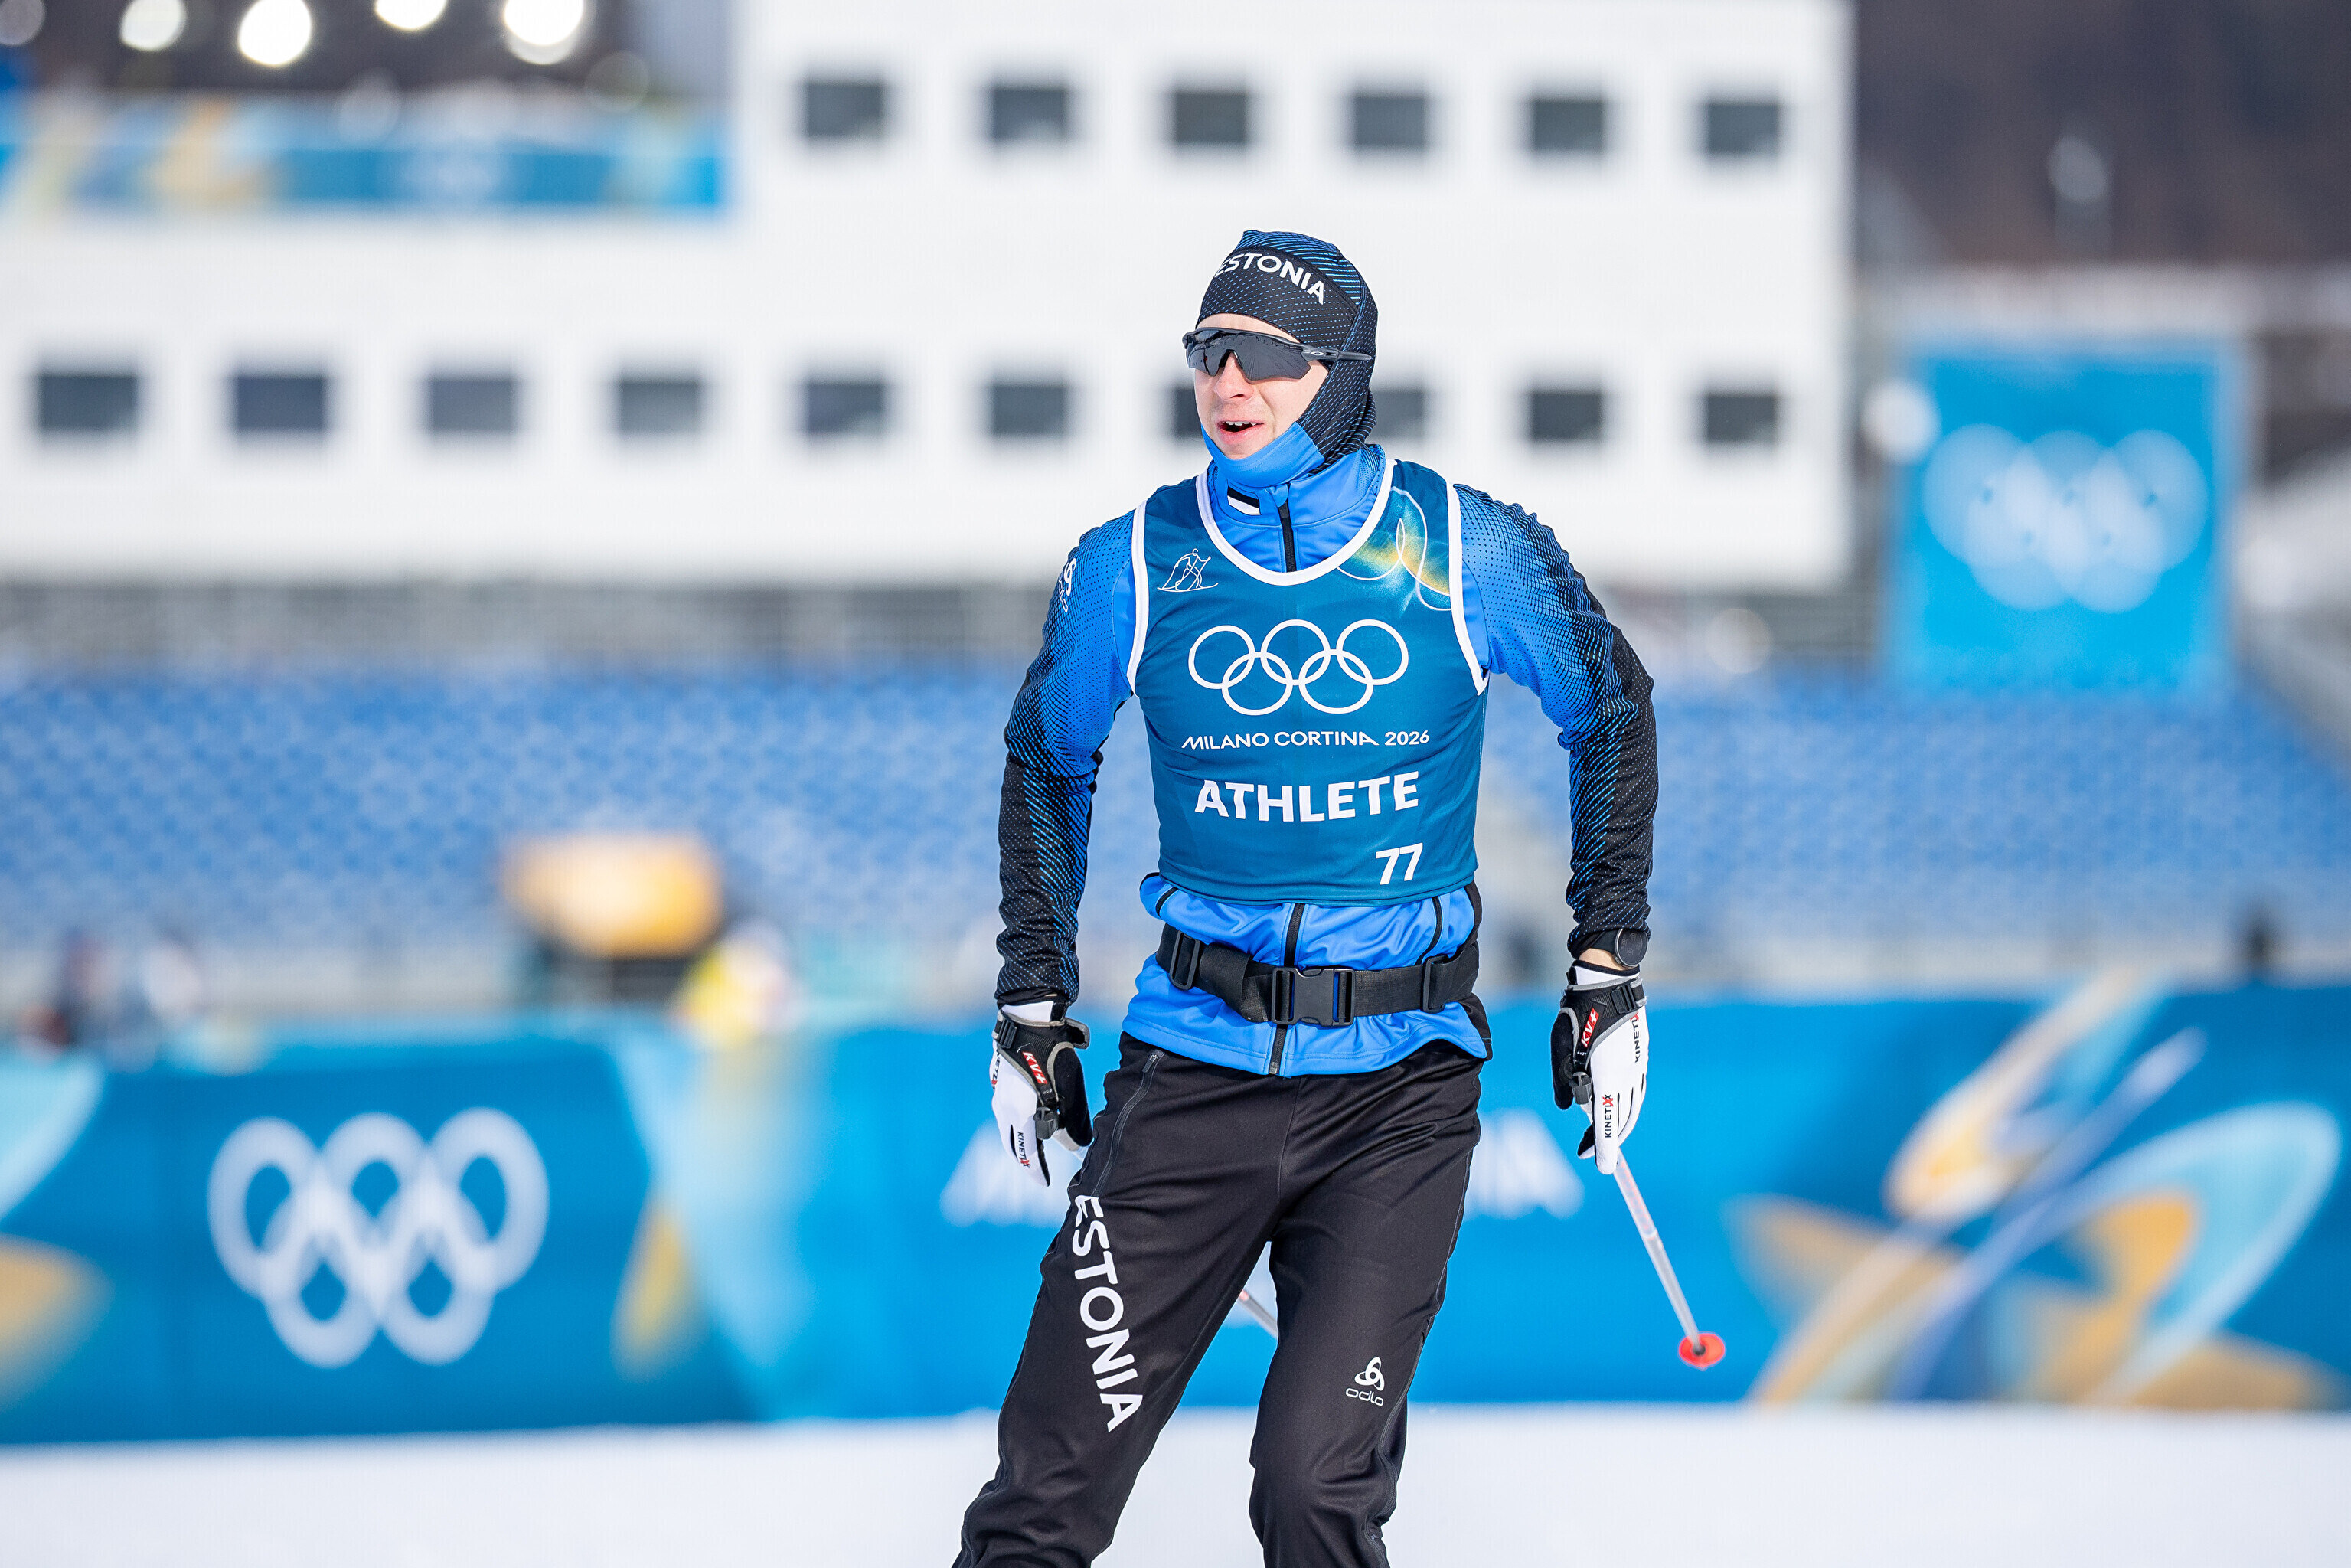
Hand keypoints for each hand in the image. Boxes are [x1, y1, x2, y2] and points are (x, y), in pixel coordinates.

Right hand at [991, 1006, 1091, 1186]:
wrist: (1028, 1018)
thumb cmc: (1051, 1054)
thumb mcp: (1069, 1092)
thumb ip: (1072, 1124)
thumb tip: (1076, 1147)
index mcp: (1018, 1114)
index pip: (1026, 1154)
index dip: (1036, 1172)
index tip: (1044, 1185)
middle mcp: (1002, 1108)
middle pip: (1013, 1145)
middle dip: (1027, 1159)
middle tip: (1040, 1170)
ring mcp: (998, 1094)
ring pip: (1010, 1128)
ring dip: (1024, 1139)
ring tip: (1042, 1144)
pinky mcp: (1001, 1082)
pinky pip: (1009, 1112)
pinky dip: (1020, 1122)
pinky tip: (1036, 1116)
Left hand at [1550, 963, 1647, 1174]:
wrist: (1609, 981)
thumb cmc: (1578, 1012)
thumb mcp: (1560, 1048)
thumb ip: (1562, 1081)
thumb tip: (1566, 1108)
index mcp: (1607, 1076)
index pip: (1608, 1122)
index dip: (1605, 1148)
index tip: (1603, 1169)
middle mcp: (1627, 1075)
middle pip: (1622, 1118)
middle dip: (1609, 1139)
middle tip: (1592, 1153)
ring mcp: (1637, 1066)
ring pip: (1632, 1106)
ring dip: (1620, 1124)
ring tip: (1605, 1136)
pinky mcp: (1640, 1056)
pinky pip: (1637, 1091)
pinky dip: (1629, 1106)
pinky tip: (1620, 1109)